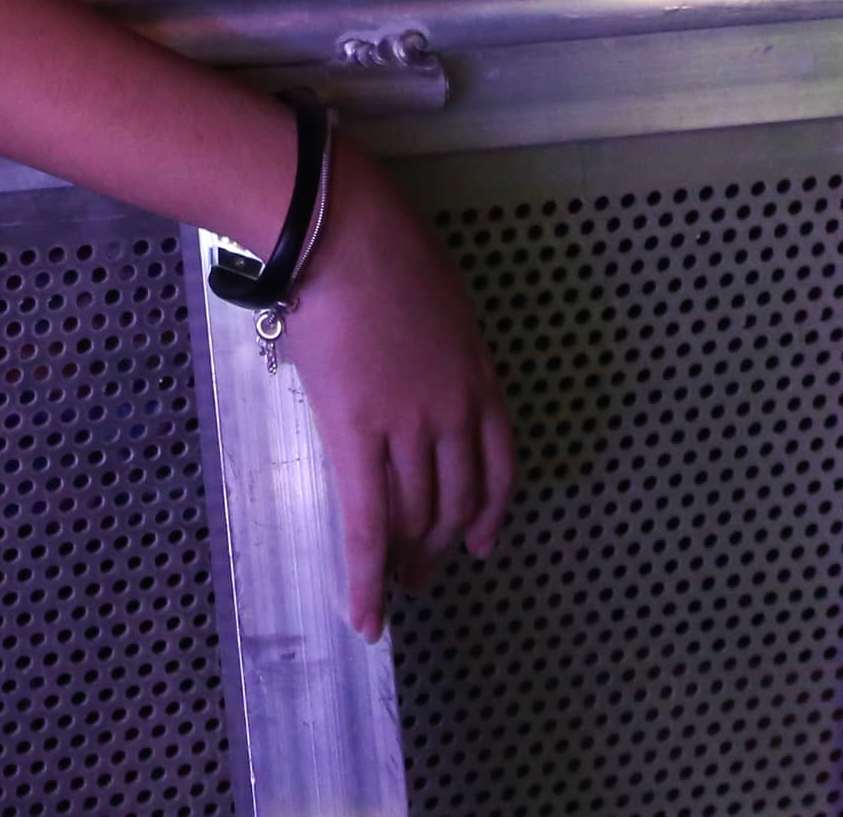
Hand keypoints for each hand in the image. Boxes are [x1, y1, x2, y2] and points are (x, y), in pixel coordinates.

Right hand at [275, 140, 512, 637]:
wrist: (344, 227)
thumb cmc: (381, 242)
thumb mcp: (437, 294)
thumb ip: (437, 341)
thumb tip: (413, 362)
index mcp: (478, 375)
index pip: (498, 464)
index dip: (491, 512)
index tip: (481, 542)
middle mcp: (454, 411)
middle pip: (456, 499)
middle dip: (442, 546)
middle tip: (424, 576)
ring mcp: (410, 426)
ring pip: (415, 517)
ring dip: (407, 564)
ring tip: (394, 590)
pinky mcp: (359, 434)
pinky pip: (368, 521)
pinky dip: (368, 576)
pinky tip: (366, 614)